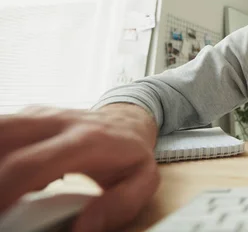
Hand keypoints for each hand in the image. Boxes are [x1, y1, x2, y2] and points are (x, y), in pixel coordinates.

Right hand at [0, 104, 159, 231]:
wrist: (129, 121)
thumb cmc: (131, 154)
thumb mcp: (143, 181)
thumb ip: (120, 204)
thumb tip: (84, 227)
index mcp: (87, 141)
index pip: (31, 164)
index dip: (5, 190)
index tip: (1, 215)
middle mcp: (60, 122)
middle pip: (4, 135)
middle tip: (1, 204)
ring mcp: (42, 117)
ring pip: (0, 130)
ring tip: (7, 190)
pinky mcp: (29, 118)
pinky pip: (4, 135)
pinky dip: (1, 157)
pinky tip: (11, 179)